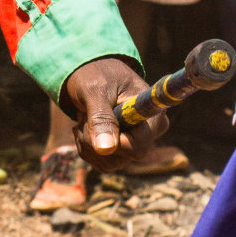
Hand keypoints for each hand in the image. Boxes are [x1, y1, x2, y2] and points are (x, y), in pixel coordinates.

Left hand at [64, 56, 167, 171]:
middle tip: (82, 117)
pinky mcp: (124, 151)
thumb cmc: (95, 74)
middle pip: (123, 158)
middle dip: (94, 140)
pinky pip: (103, 163)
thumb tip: (106, 149)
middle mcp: (150, 132)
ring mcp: (137, 144)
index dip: (112, 143)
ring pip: (110, 164)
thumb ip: (100, 117)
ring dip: (88, 144)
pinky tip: (84, 128)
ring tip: (84, 118)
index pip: (137, 146)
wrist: (90, 72)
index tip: (90, 124)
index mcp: (153, 114)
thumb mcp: (94, 90)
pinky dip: (87, 148)